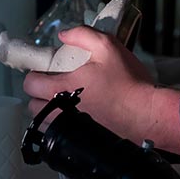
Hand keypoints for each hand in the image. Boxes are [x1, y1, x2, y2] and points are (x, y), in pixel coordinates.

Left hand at [23, 26, 179, 153]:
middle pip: (34, 106)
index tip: (46, 73)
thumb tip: (63, 35)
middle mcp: (61, 112)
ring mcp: (70, 131)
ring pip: (44, 124)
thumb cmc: (129, 82)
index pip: (30, 84)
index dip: (35, 76)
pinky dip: (62, 128)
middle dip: (40, 95)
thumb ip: (82, 35)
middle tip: (55, 87)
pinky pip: (60, 137)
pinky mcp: (81, 143)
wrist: (148, 114)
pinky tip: (78, 119)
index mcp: (62, 87)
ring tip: (65, 104)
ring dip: (49, 113)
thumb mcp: (107, 47)